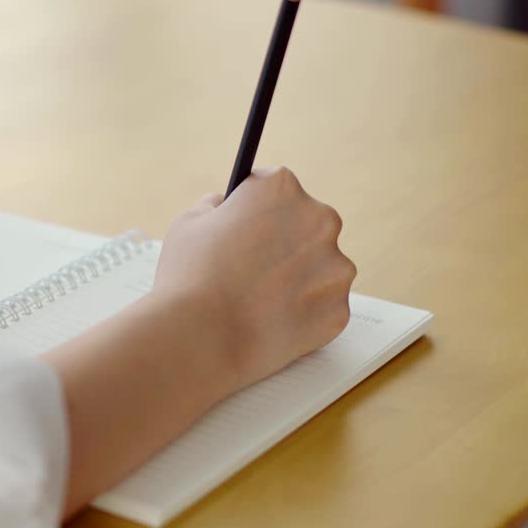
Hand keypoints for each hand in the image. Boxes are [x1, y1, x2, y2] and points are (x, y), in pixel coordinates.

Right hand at [151, 167, 355, 392]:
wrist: (202, 340)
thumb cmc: (189, 277)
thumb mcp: (188, 223)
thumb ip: (212, 206)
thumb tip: (223, 205)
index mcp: (280, 189)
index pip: (276, 187)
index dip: (256, 209)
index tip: (245, 225)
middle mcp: (319, 219)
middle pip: (305, 224)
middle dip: (283, 242)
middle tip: (251, 268)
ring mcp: (335, 267)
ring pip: (320, 268)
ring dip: (297, 279)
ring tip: (257, 302)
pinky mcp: (339, 310)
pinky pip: (322, 307)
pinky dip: (301, 315)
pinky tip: (270, 323)